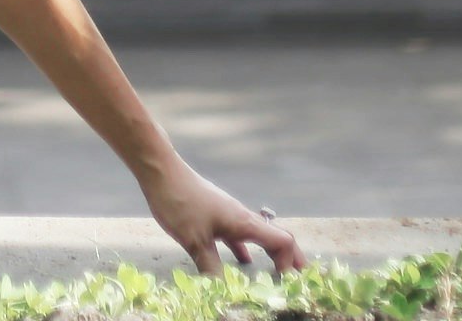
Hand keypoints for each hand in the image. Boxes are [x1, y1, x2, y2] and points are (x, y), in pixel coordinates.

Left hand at [141, 157, 300, 275]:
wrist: (161, 171)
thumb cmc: (180, 202)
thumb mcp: (195, 240)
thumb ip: (211, 267)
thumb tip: (224, 290)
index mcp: (244, 222)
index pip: (282, 241)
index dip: (291, 262)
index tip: (290, 283)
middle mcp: (242, 217)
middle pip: (275, 237)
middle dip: (289, 257)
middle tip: (300, 277)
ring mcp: (228, 214)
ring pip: (257, 236)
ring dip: (269, 253)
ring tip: (275, 271)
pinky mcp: (214, 214)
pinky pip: (237, 235)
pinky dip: (245, 249)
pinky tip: (242, 260)